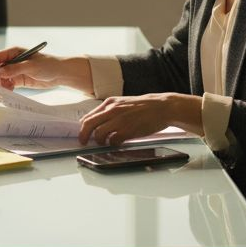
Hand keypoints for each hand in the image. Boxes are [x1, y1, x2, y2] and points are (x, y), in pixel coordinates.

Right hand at [0, 47, 91, 91]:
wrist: (60, 74)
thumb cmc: (48, 65)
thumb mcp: (31, 66)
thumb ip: (15, 69)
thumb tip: (0, 72)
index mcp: (14, 52)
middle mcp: (13, 60)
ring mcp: (15, 70)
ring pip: (1, 77)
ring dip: (0, 83)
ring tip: (5, 89)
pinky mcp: (19, 79)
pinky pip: (8, 83)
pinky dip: (6, 87)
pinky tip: (10, 90)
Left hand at [78, 93, 200, 145]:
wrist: (162, 107)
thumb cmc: (144, 107)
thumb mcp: (124, 103)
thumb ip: (110, 111)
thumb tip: (97, 122)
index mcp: (110, 102)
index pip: (89, 116)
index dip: (83, 127)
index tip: (83, 134)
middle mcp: (112, 109)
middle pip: (89, 124)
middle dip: (84, 136)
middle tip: (84, 142)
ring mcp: (119, 120)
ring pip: (99, 134)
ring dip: (100, 141)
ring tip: (105, 143)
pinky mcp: (127, 130)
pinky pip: (113, 141)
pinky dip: (112, 144)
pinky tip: (117, 143)